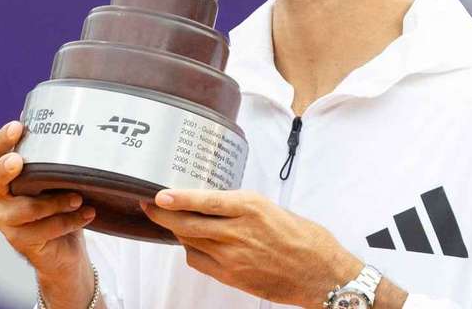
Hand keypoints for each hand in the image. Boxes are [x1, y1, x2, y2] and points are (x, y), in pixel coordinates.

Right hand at [0, 121, 96, 307]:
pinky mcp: (21, 241)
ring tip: (78, 198)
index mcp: (6, 172)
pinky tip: (88, 214)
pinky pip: (44, 230)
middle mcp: (0, 195)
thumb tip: (65, 114)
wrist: (64, 247)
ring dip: (54, 202)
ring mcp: (7, 220)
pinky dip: (69, 221)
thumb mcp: (59, 175)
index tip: (18, 126)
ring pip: (25, 209)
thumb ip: (56, 152)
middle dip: (5, 168)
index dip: (2, 139)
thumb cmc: (59, 200)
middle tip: (18, 161)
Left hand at [142, 189, 362, 308]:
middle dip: (163, 216)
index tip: (159, 195)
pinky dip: (191, 250)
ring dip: (176, 231)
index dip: (178, 199)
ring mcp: (233, 256)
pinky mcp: (232, 276)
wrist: (322, 273)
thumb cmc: (305, 238)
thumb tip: (216, 205)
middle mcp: (238, 231)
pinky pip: (200, 261)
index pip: (204, 201)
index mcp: (251, 207)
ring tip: (169, 222)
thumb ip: (243, 207)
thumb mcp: (274, 208)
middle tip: (149, 207)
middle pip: (188, 224)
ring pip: (190, 242)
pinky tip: (193, 243)